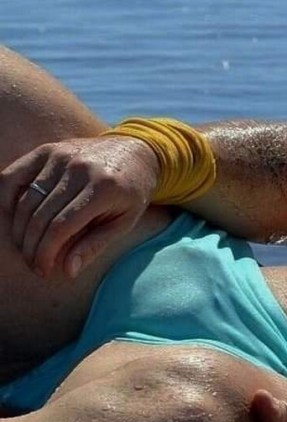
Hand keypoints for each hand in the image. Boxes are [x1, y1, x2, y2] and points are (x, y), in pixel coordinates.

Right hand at [0, 136, 158, 277]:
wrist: (138, 152)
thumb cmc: (132, 192)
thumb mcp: (125, 221)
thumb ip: (95, 245)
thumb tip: (68, 271)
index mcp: (103, 189)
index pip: (61, 227)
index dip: (46, 253)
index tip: (43, 270)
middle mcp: (80, 169)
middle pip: (40, 216)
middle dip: (31, 246)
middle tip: (32, 263)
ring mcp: (61, 156)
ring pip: (25, 199)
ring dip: (18, 229)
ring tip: (25, 247)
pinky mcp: (48, 149)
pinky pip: (13, 175)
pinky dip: (6, 198)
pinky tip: (14, 219)